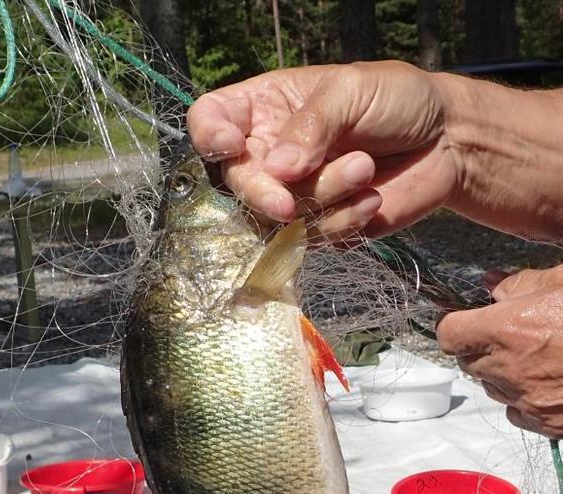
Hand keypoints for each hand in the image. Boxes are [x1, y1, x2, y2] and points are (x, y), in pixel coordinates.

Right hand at [187, 61, 459, 240]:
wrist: (448, 141)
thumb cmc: (397, 100)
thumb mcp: (351, 91)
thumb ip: (311, 126)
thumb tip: (277, 170)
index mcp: (262, 110)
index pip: (210, 120)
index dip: (209, 136)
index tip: (231, 146)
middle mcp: (266, 155)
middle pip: (235, 183)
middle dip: (263, 194)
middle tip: (291, 200)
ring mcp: (290, 194)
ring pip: (276, 217)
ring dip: (322, 197)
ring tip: (365, 169)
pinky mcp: (318, 227)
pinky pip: (312, 238)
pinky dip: (342, 222)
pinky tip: (371, 199)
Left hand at [437, 264, 562, 437]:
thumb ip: (523, 283)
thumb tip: (492, 286)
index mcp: (506, 330)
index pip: (449, 333)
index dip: (458, 323)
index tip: (470, 317)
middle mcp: (508, 370)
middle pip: (468, 361)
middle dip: (482, 345)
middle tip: (514, 331)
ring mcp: (528, 401)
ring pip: (493, 386)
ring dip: (504, 371)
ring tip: (540, 355)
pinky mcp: (549, 424)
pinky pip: (518, 412)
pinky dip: (525, 398)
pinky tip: (552, 382)